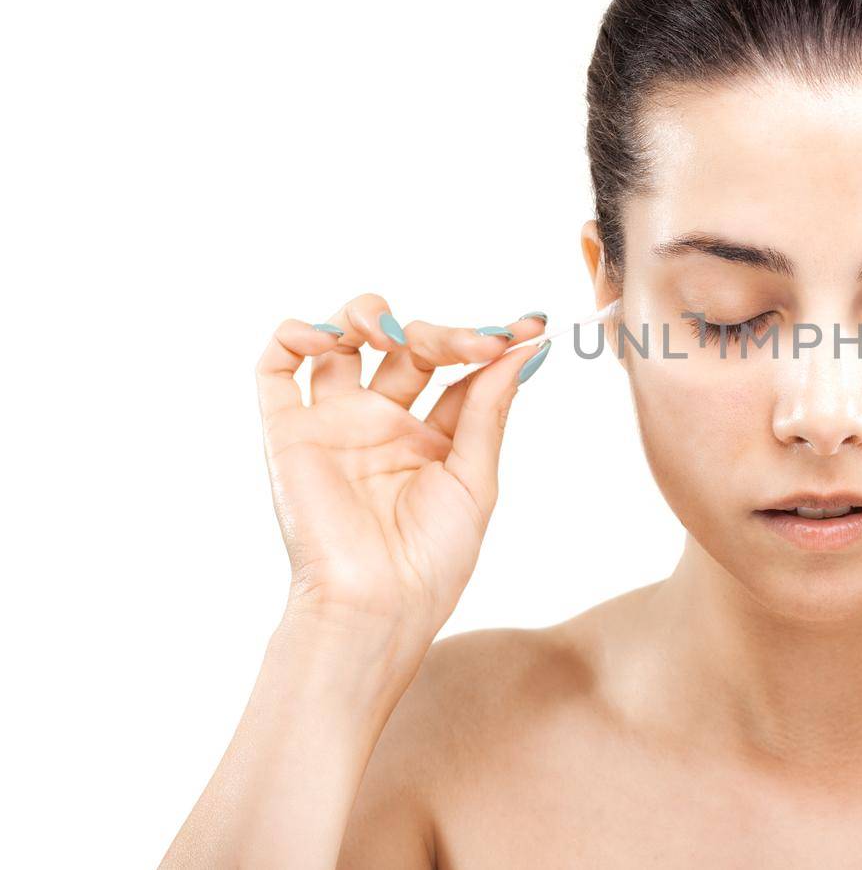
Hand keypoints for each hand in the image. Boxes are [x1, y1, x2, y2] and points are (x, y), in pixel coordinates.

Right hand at [254, 292, 550, 646]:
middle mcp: (381, 423)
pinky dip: (296, 333)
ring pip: (342, 339)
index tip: (527, 328)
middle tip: (478, 344)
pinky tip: (332, 338)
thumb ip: (488, 410)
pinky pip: (275, 367)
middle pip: (407, 347)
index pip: (456, 370)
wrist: (375, 605)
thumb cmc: (431, 561)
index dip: (487, 343)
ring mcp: (334, 423)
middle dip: (443, 334)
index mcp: (430, 438)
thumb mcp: (476, 479)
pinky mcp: (289, 431)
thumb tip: (523, 348)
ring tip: (396, 334)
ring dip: (369, 315)